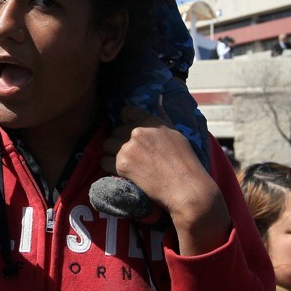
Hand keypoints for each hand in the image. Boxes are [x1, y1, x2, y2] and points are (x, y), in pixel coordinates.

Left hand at [102, 106, 229, 254]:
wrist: (186, 188)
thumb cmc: (186, 162)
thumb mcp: (176, 133)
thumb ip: (162, 117)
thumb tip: (157, 101)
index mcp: (150, 122)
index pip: (126, 111)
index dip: (125, 120)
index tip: (129, 130)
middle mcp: (137, 132)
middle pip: (115, 130)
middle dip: (119, 139)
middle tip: (131, 152)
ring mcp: (127, 148)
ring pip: (106, 145)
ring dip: (112, 152)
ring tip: (125, 162)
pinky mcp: (122, 165)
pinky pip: (104, 162)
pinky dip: (109, 167)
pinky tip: (122, 171)